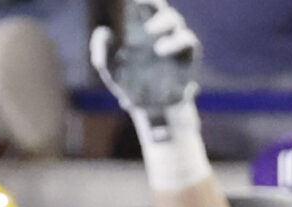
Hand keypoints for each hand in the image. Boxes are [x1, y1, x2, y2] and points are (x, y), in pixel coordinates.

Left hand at [90, 0, 200, 123]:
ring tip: (149, 32)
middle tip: (139, 1)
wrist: (151, 110)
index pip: (139, 6)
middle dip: (151, 2)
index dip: (136, 0)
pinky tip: (160, 49)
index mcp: (139, 28)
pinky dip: (175, 41)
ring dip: (161, 22)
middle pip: (158, 7)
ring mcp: (175, 39)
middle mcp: (159, 29)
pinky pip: (187, 40)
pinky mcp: (189, 54)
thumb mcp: (111, 70)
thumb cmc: (130, 84)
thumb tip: (103, 32)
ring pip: (173, 19)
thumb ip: (102, 51)